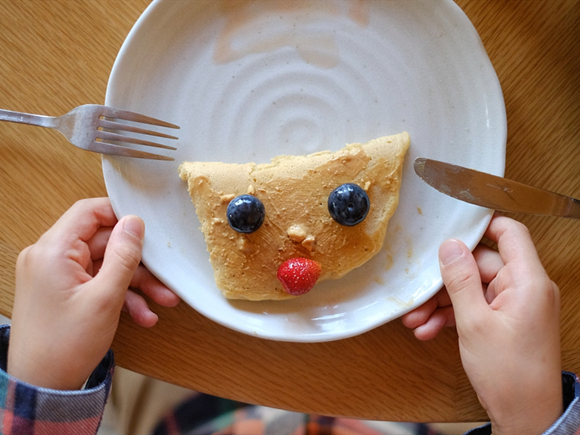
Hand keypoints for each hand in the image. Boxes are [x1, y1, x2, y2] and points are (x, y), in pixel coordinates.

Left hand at [8, 198, 179, 389]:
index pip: (89, 212)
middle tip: (165, 277)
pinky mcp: (62, 291)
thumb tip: (134, 222)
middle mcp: (50, 257)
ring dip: (134, 283)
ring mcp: (55, 275)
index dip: (121, 215)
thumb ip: (123, 255)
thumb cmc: (65, 345)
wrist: (42, 387)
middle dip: (137, 262)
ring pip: (104, 265)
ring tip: (162, 301)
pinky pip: (96, 282)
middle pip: (102, 242)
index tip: (148, 227)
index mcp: (52, 251)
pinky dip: (119, 295)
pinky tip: (142, 315)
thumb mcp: (105, 298)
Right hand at [403, 215, 561, 434]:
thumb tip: (450, 246)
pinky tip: (430, 329)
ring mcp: (514, 306)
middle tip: (419, 294)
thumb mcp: (475, 323)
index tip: (452, 226)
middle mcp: (524, 289)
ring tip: (418, 320)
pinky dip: (452, 316)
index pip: (510, 233)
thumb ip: (461, 280)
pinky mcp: (505, 321)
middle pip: (480, 264)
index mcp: (527, 282)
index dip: (482, 225)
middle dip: (446, 281)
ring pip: (472, 288)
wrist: (524, 416)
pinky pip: (475, 307)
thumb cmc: (510, 375)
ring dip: (443, 303)